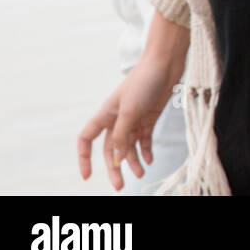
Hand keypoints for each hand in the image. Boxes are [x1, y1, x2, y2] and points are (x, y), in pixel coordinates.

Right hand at [78, 51, 178, 190]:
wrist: (166, 63)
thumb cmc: (144, 82)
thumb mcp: (130, 112)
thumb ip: (122, 136)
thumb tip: (116, 160)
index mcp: (105, 114)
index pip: (86, 138)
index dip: (84, 157)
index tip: (87, 175)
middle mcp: (117, 119)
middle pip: (111, 149)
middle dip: (114, 167)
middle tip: (120, 186)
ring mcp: (134, 119)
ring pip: (129, 146)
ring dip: (133, 161)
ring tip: (140, 174)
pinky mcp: (149, 117)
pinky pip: (144, 139)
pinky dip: (146, 151)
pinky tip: (149, 161)